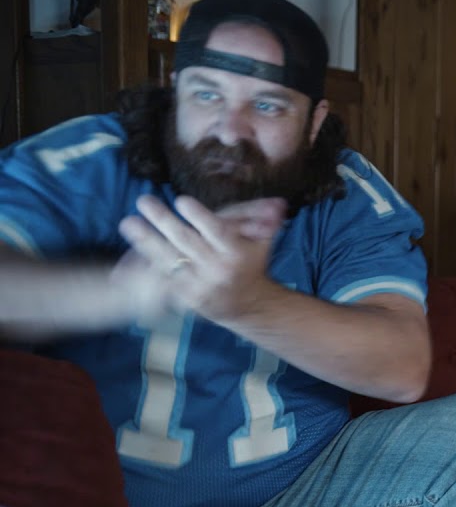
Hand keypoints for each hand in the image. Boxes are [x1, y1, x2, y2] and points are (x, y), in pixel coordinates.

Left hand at [118, 195, 285, 321]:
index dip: (200, 217)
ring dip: (146, 240)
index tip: (182, 200)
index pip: (217, 232)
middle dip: (163, 220)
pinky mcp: (186, 297)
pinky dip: (145, 270)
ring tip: (128, 222)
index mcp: (236, 253)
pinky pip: (163, 281)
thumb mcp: (261, 242)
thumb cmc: (251, 264)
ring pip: (169, 260)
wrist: (248, 306)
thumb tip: (278, 204)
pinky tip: (126, 259)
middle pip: (187, 241)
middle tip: (144, 200)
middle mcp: (218, 270)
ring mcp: (200, 285)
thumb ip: (264, 220)